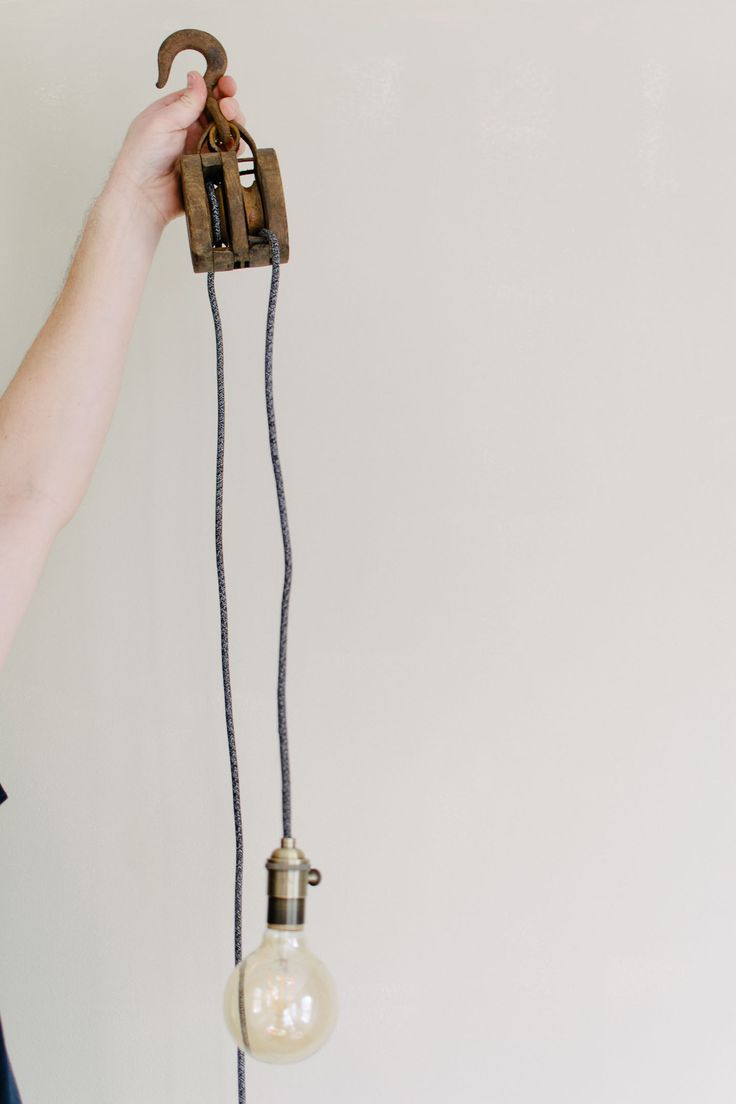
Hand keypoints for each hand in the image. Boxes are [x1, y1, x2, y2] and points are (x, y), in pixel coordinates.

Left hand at [110, 70, 247, 228]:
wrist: (145, 196)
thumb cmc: (143, 157)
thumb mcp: (162, 121)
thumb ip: (185, 102)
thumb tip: (197, 76)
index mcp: (175, 111)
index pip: (201, 93)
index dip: (217, 87)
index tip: (228, 85)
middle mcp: (189, 128)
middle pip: (218, 111)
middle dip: (229, 105)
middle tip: (230, 108)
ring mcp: (201, 148)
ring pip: (226, 132)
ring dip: (235, 125)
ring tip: (234, 123)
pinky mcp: (209, 167)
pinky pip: (228, 155)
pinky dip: (235, 148)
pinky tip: (235, 145)